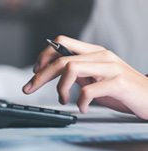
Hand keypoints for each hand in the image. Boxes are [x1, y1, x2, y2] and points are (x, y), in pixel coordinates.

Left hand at [23, 35, 147, 119]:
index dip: (44, 55)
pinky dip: (80, 101)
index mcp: (93, 51)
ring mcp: (110, 67)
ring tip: (63, 100)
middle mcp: (100, 55)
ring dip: (60, 87)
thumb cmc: (122, 89)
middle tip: (30, 88)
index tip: (35, 71)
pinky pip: (89, 89)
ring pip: (71, 68)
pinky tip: (82, 108)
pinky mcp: (118, 82)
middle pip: (61, 58)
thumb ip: (78, 71)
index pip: (61, 43)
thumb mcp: (95, 77)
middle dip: (40, 75)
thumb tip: (54, 71)